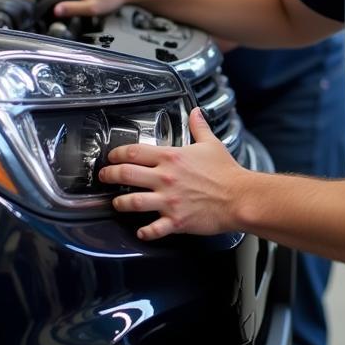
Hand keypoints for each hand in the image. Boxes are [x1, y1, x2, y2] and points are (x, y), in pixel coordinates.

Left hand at [100, 108, 251, 239]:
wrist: (240, 197)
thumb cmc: (226, 172)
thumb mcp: (211, 144)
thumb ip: (199, 127)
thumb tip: (196, 113)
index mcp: (172, 157)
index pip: (134, 152)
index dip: (117, 153)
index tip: (113, 156)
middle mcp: (166, 178)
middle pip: (126, 175)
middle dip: (109, 175)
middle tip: (105, 177)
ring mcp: (169, 201)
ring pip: (132, 202)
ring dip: (120, 203)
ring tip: (117, 204)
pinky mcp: (176, 220)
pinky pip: (153, 229)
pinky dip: (144, 232)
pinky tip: (141, 230)